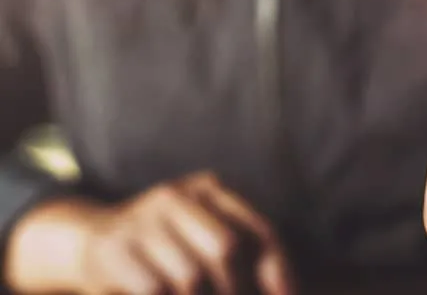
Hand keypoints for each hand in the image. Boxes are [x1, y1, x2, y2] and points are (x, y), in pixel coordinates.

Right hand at [5, 171, 294, 294]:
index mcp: (209, 188)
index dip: (278, 267)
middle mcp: (176, 196)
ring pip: (190, 275)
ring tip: (194, 294)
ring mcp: (142, 220)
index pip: (257, 227)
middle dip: (235, 287)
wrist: (91, 240)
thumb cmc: (167, 244)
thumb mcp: (204, 233)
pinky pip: (155, 289)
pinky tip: (165, 294)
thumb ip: (246, 251)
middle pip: (225, 249)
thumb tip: (289, 289)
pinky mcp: (115, 250)